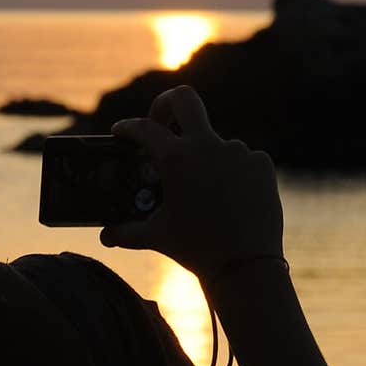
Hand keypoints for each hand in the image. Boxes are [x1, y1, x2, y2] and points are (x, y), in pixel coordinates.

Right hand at [99, 85, 284, 285]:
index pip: (144, 129)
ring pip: (214, 142)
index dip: (128, 127)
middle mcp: (207, 146)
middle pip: (184, 99)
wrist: (245, 266)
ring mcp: (238, 151)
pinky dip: (231, 172)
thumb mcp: (156, 238)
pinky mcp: (260, 163)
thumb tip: (105, 236)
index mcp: (176, 159)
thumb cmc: (196, 250)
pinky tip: (229, 197)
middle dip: (167, 104)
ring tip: (203, 191)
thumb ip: (126, 233)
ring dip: (204, 157)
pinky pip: (241, 159)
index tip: (122, 131)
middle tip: (161, 121)